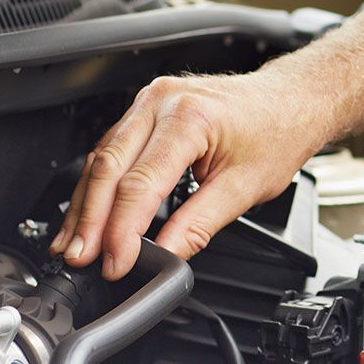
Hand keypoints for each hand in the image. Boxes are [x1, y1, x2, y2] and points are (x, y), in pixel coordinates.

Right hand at [49, 70, 327, 279]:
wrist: (290, 100)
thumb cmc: (276, 132)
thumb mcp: (244, 188)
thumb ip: (198, 225)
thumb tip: (164, 255)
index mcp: (189, 118)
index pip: (140, 183)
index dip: (122, 230)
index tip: (117, 262)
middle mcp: (161, 102)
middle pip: (108, 167)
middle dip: (90, 220)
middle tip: (79, 259)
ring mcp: (149, 101)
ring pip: (101, 158)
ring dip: (85, 206)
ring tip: (73, 245)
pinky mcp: (145, 110)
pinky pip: (110, 149)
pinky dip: (97, 186)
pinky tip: (87, 213)